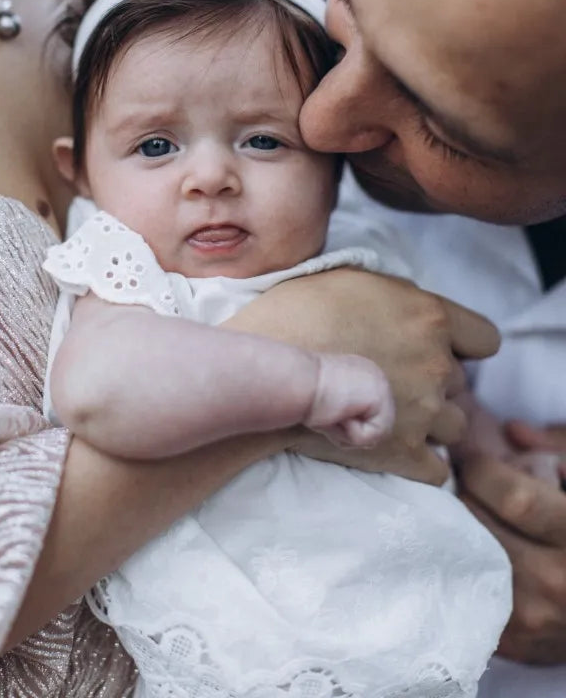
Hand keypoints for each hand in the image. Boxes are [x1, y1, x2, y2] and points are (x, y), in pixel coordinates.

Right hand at [228, 268, 499, 484]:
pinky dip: (418, 462)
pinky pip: (437, 470)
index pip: (485, 339)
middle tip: (389, 380)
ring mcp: (424, 412)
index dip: (462, 345)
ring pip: (453, 427)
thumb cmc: (293, 315)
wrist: (263, 369)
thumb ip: (396, 295)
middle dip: (432, 383)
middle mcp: (436, 364)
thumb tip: (406, 307)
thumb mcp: (350, 279)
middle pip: (461, 384)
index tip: (436, 350)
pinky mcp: (404, 453)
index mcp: (429, 316)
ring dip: (428, 423)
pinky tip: (389, 447)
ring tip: (386, 416)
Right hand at [307, 352, 394, 447]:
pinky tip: (339, 414)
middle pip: (376, 427)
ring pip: (375, 434)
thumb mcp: (332, 402)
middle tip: (329, 414)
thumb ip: (348, 411)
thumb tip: (354, 429)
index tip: (328, 409)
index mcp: (365, 375)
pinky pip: (372, 435)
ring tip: (333, 413)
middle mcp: (377, 377)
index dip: (347, 424)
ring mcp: (382, 385)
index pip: (369, 416)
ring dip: (349, 433)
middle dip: (350, 431)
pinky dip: (351, 433)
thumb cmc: (304, 392)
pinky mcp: (381, 399)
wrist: (298, 381)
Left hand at [460, 429, 565, 664]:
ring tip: (454, 510)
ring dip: (453, 529)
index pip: (515, 499)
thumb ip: (558, 448)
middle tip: (452, 479)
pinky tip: (459, 547)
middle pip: (479, 526)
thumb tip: (512, 431)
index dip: (482, 469)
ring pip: (462, 558)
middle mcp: (555, 582)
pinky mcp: (512, 642)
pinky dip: (457, 565)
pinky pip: (465, 592)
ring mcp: (530, 618)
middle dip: (459, 495)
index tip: (469, 455)